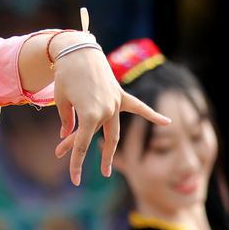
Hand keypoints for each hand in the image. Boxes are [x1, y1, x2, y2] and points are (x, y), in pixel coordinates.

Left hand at [48, 32, 168, 185]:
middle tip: (81, 175)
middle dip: (86, 156)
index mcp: (89, 114)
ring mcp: (116, 103)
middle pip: (98, 140)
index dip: (76, 163)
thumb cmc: (65, 75)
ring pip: (114, 131)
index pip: (82, 144)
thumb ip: (66, 119)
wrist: (78, 50)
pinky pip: (138, 107)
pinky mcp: (120, 94)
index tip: (74, 179)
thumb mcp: (61, 100)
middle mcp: (106, 111)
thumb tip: (67, 133)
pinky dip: (151, 115)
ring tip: (106, 168)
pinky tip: (167, 122)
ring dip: (107, 149)